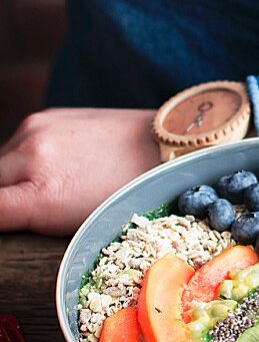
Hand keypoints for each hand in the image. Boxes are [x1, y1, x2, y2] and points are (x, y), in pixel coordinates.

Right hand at [0, 108, 159, 235]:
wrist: (160, 147)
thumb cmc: (127, 195)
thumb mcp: (80, 224)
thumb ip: (33, 219)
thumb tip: (9, 215)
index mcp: (42, 195)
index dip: (2, 219)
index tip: (12, 219)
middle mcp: (31, 157)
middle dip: (4, 199)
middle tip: (30, 210)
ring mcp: (34, 131)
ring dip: (8, 179)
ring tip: (44, 188)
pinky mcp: (42, 117)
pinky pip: (14, 145)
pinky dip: (23, 160)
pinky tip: (53, 167)